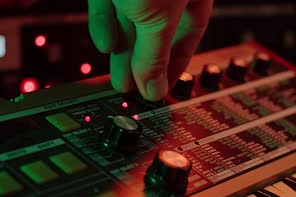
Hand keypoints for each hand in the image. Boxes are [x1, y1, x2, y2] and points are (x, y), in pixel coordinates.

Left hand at [88, 0, 213, 100]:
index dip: (178, 61)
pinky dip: (104, 24)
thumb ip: (154, 55)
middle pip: (156, 30)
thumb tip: (153, 89)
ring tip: (120, 80)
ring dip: (122, 51)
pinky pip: (106, 3)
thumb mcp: (158, 17)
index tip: (165, 85)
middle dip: (144, 62)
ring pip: (129, 20)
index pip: (191, 30)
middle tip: (137, 89)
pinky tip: (105, 44)